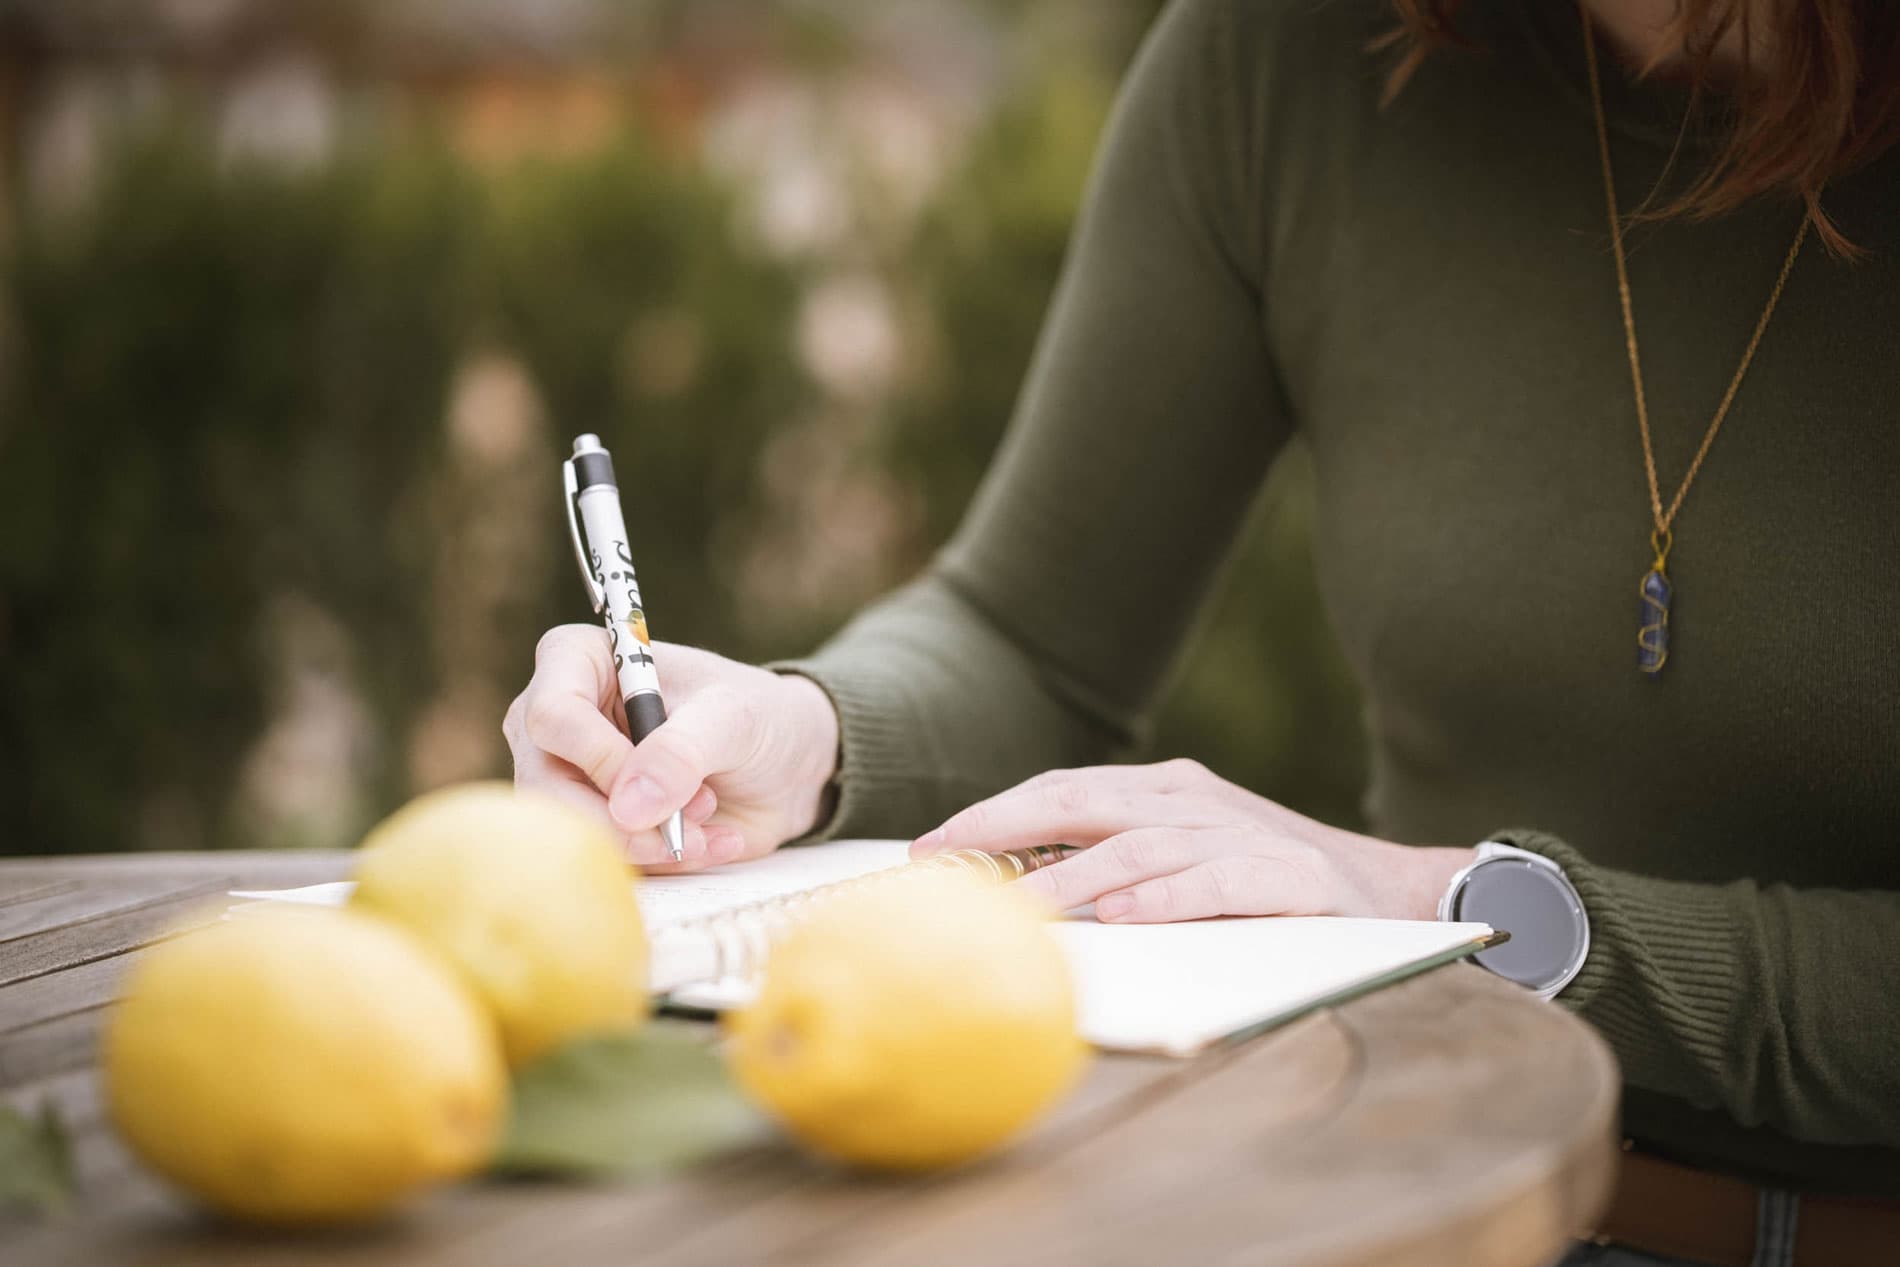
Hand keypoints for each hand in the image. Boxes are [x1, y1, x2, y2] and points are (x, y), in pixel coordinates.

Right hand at [503, 626, 838, 870]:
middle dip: (628, 818)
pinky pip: (609, 860)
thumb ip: (682, 751)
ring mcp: (567, 777)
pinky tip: (710, 840)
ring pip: (574, 833)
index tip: (659, 781)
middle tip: (699, 812)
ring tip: (710, 819)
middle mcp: (557, 721)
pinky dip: (666, 862)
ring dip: (653, 843)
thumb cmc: (756, 716)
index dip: (600, 758)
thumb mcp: (733, 719)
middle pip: (547, 787)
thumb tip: (628, 806)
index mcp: (579, 661)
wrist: (787, 766)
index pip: (551, 716)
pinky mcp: (593, 823)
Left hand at [910, 759, 1472, 922]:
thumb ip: (1115, 866)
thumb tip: (1014, 901)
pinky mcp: (1287, 876)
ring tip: (1012, 908)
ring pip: (1136, 848)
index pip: (1061, 792)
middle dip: (1002, 830)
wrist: (1400, 892)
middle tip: (939, 864)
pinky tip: (1122, 918)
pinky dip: (1166, 898)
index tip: (928, 849)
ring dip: (1068, 878)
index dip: (992, 816)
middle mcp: (1193, 801)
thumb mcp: (1186, 860)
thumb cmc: (1271, 883)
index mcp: (1165, 791)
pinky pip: (1216, 884)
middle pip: (1081, 802)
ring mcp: (1241, 833)